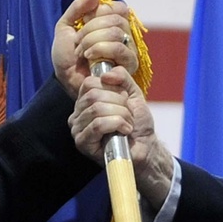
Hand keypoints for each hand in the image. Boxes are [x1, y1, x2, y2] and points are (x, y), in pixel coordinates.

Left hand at [52, 0, 135, 98]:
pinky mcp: (128, 65)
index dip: (98, 13)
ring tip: (83, 52)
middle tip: (79, 42)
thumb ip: (78, 9)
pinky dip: (100, 50)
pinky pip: (120, 49)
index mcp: (111, 23)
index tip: (83, 23)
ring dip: (93, 41)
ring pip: (116, 33)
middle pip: (115, 19)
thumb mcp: (65, 27)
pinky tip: (89, 58)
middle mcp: (124, 34)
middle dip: (91, 29)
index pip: (116, 7)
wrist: (65, 79)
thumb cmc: (67, 56)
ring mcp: (128, 49)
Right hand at [70, 67, 173, 206]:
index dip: (113, 88)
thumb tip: (106, 74)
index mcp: (85, 101)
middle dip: (119, 103)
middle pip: (94, 95)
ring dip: (121, 115)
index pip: (90, 83)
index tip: (125, 100)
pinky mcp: (82, 143)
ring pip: (96, 109)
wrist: (145, 147)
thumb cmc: (137, 123)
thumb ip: (122, 77)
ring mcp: (77, 129)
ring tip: (128, 124)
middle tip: (129, 115)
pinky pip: (97, 125)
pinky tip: (125, 131)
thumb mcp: (132, 93)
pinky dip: (117, 124)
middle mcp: (77, 114)